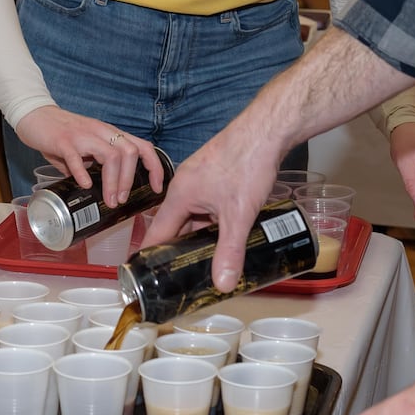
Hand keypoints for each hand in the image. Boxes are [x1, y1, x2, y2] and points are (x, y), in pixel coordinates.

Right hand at [13, 106, 164, 204]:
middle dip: (130, 179)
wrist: (34, 115)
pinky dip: (83, 174)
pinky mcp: (63, 141)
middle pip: (129, 152)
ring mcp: (83, 135)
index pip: (142, 146)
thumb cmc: (59, 133)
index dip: (155, 167)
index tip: (157, 188)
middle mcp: (100, 131)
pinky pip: (76, 158)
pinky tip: (84, 186)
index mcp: (109, 134)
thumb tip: (95, 189)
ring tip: (109, 199)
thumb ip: (92, 164)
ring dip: (113, 181)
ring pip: (110, 155)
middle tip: (122, 199)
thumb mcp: (83, 147)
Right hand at [141, 127, 282, 291]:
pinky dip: (213, 222)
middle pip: (176, 226)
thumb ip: (229, 251)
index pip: (156, 234)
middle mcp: (184, 187)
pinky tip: (227, 235)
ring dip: (201, 236)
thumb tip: (222, 283)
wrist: (266, 130)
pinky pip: (207, 206)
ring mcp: (200, 180)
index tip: (149, 277)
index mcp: (179, 195)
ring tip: (208, 260)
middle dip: (181, 250)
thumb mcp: (238, 215)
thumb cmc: (247, 163)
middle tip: (185, 276)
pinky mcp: (215, 177)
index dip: (152, 257)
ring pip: (194, 216)